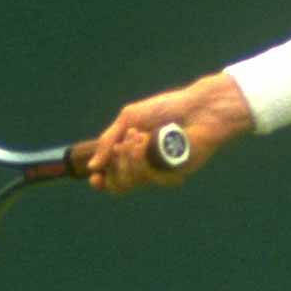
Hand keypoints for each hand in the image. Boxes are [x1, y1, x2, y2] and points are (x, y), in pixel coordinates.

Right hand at [87, 72, 252, 193]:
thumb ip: (107, 141)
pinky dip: (143, 158)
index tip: (95, 177)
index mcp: (133, 154)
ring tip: (138, 134)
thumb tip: (92, 167)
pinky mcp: (175, 174)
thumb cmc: (166, 108)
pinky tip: (147, 140)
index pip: (113, 178)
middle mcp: (145, 166)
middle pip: (119, 184)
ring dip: (128, 157)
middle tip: (123, 143)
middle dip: (115, 163)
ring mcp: (160, 172)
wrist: (197, 107)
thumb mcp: (130, 118)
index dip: (101, 182)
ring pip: (132, 181)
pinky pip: (150, 177)